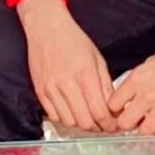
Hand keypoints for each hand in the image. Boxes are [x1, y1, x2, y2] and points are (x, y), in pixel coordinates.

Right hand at [17, 0, 117, 133]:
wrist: (46, 28)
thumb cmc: (74, 40)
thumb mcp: (97, 58)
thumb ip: (105, 84)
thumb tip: (114, 107)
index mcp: (85, 74)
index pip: (100, 112)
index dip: (110, 124)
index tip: (114, 126)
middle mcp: (67, 84)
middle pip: (85, 122)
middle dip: (97, 127)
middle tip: (103, 124)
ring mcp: (51, 89)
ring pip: (69, 122)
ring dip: (81, 124)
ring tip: (89, 116)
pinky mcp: (40, 92)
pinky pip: (54, 116)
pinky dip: (66, 118)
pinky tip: (73, 110)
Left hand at [107, 37, 154, 135]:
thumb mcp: (151, 63)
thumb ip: (137, 82)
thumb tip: (126, 99)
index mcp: (137, 78)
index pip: (113, 104)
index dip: (116, 111)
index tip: (122, 112)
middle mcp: (148, 93)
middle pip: (125, 123)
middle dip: (129, 124)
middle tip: (137, 122)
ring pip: (145, 132)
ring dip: (148, 130)